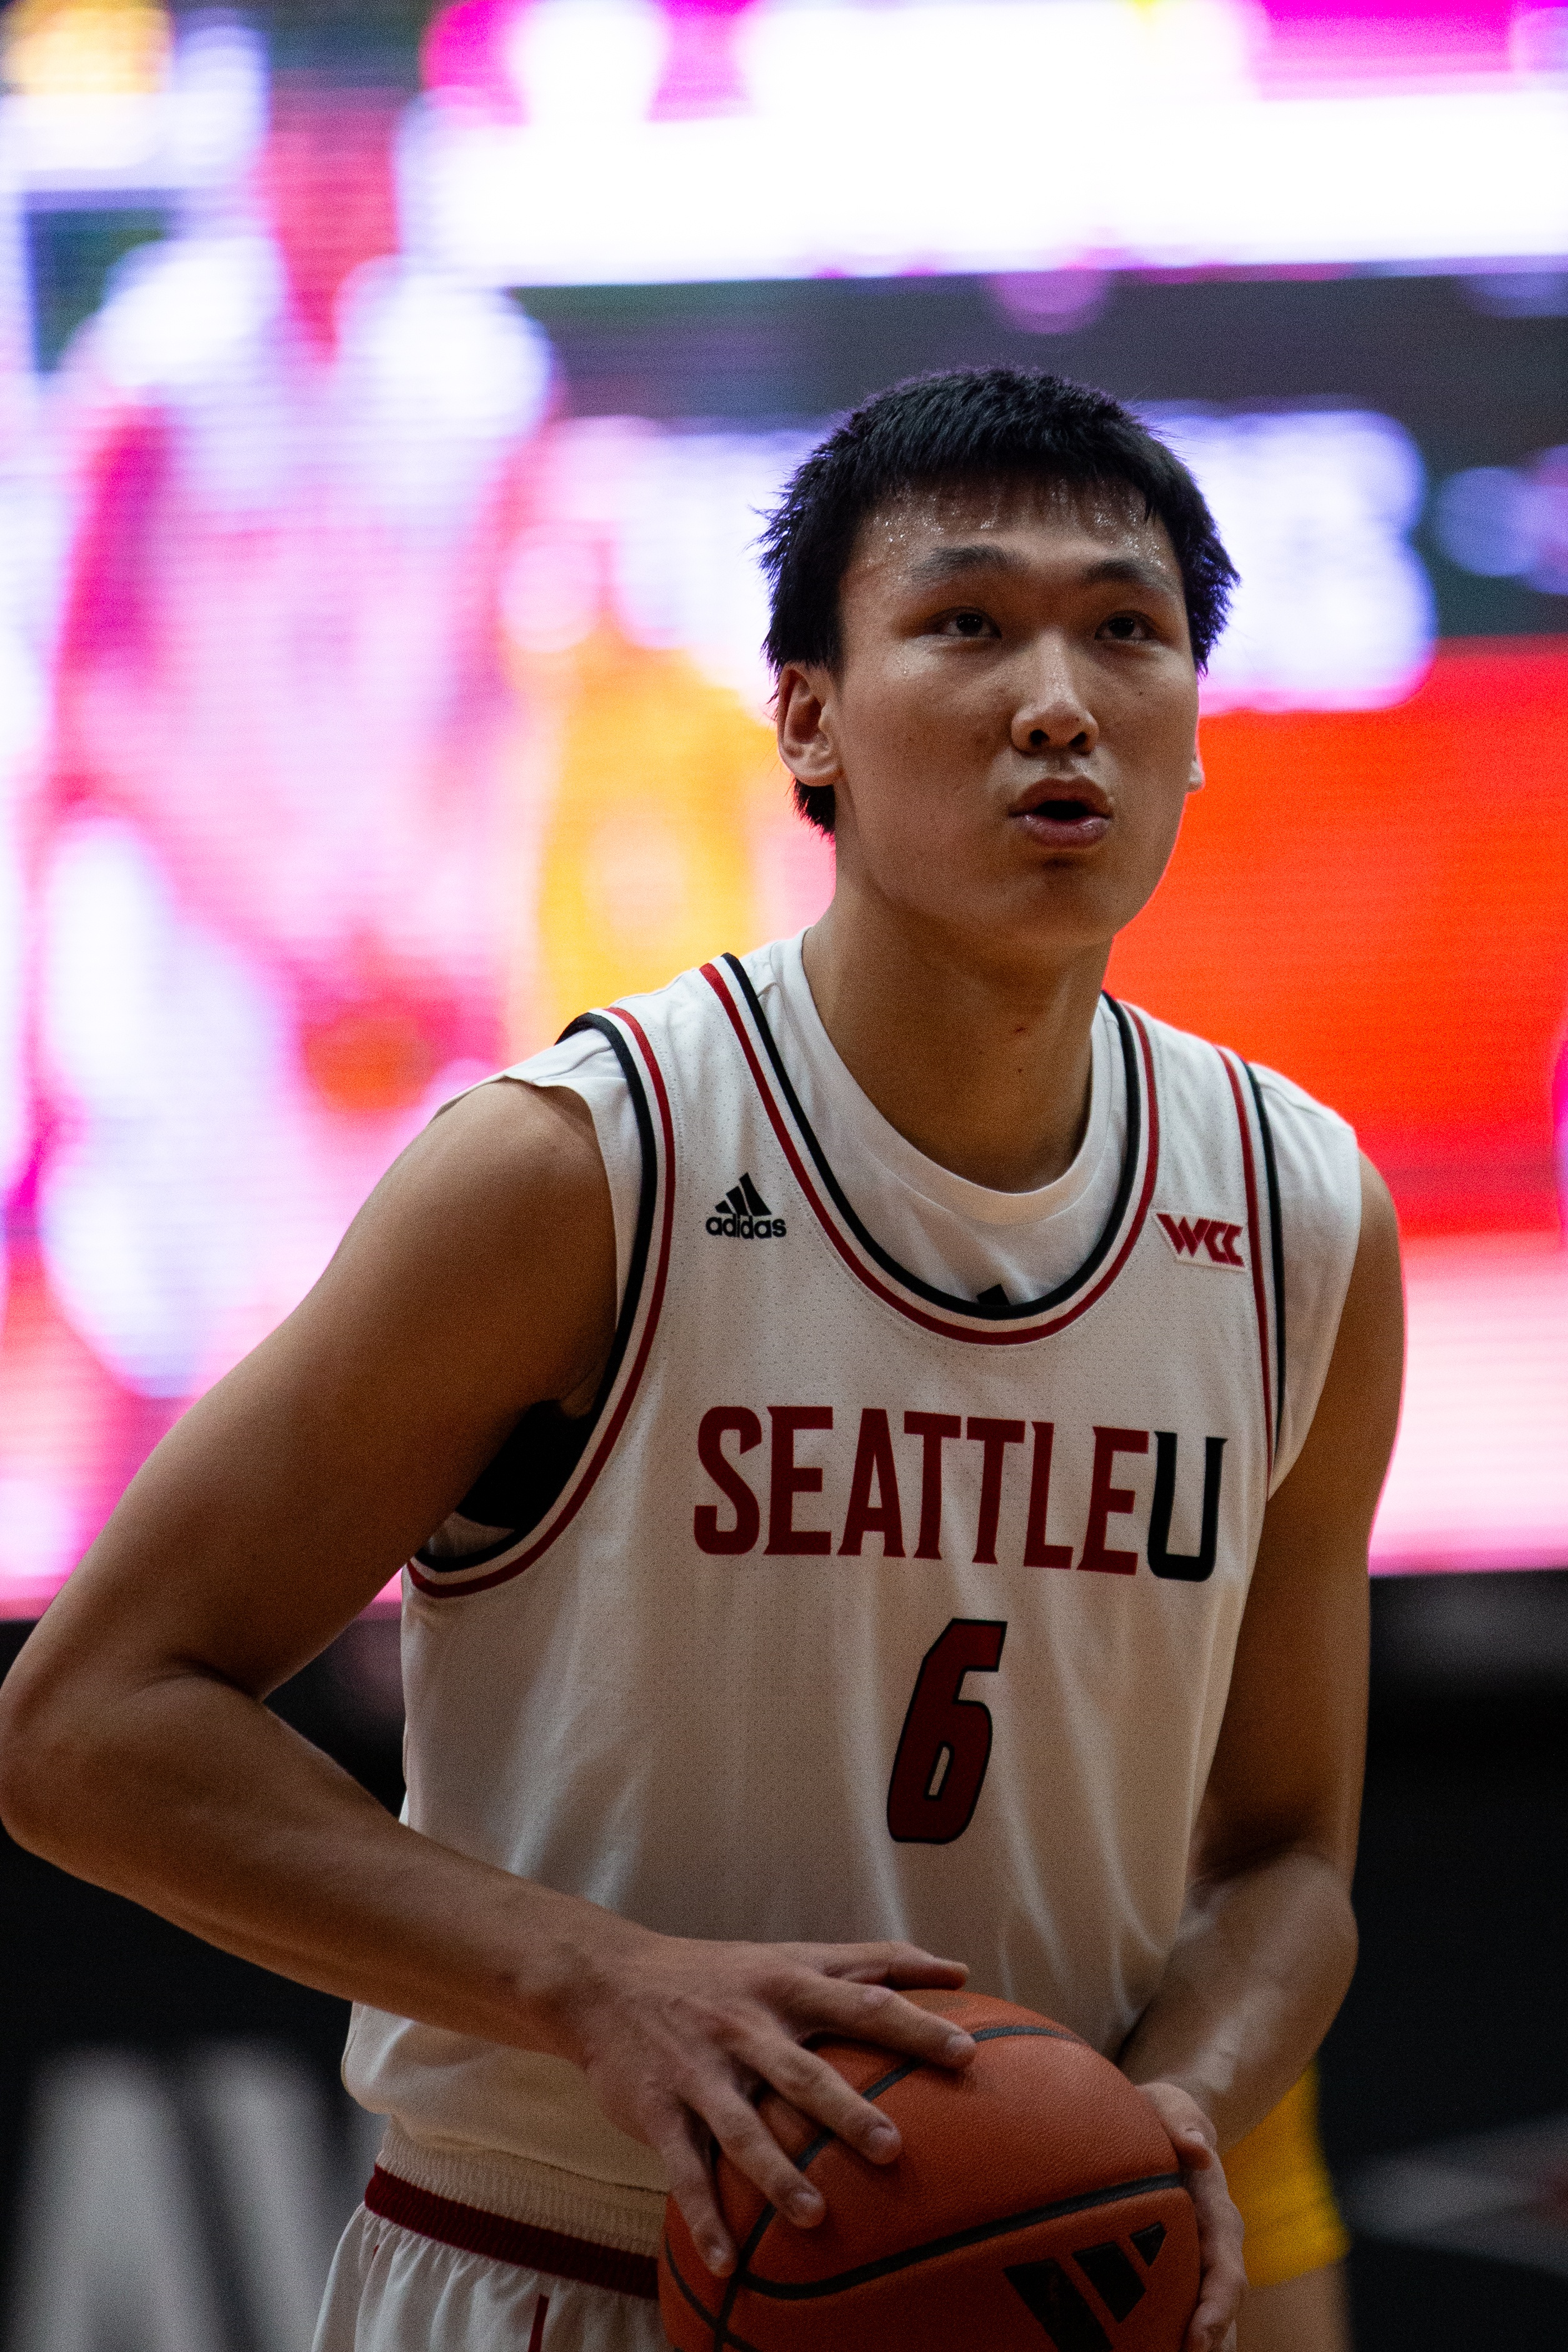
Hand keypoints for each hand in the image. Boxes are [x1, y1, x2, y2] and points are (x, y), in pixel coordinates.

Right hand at [556, 1924, 973, 2275]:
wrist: (607, 1979)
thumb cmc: (721, 1972)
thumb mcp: (792, 1955)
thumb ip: (872, 1960)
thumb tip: (960, 1970)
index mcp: (785, 1985)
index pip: (861, 2002)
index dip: (913, 2025)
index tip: (965, 2055)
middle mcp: (745, 2026)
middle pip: (803, 2070)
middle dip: (846, 2110)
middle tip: (893, 2147)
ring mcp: (700, 2069)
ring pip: (742, 2127)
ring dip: (778, 2174)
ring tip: (817, 2217)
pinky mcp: (657, 2109)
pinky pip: (684, 2168)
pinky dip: (704, 2214)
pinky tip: (728, 2260)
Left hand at [1132, 2082, 1245, 2351]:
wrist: (1161, 2125)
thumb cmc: (1162, 2116)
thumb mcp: (1170, 2105)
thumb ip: (1182, 2120)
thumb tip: (1198, 2148)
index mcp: (1218, 2217)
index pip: (1227, 2273)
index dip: (1217, 2311)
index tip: (1198, 2339)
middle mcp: (1213, 2252)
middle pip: (1220, 2317)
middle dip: (1207, 2346)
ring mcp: (1195, 2267)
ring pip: (1203, 2326)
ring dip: (1188, 2346)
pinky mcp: (1173, 2274)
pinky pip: (1173, 2315)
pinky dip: (1164, 2338)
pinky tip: (1129, 2345)